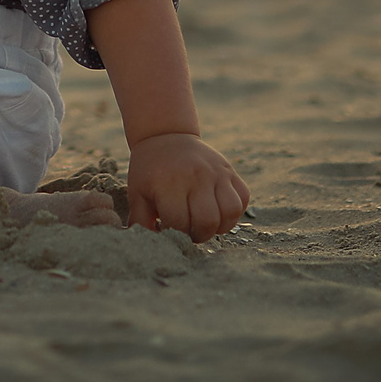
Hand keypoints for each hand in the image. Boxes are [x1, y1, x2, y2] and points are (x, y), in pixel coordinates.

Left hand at [124, 133, 250, 242]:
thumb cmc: (150, 170)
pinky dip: (234, 211)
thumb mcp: (137, 193)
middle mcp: (196, 177)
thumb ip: (140, 221)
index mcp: (169, 183)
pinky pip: (243, 197)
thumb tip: (149, 244)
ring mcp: (216, 173)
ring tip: (205, 223)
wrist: (166, 136)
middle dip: (199, 235)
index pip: (179, 223)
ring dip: (220, 226)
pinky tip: (218, 210)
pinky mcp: (229, 170)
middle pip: (208, 221)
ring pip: (231, 211)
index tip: (170, 229)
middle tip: (190, 231)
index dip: (175, 233)